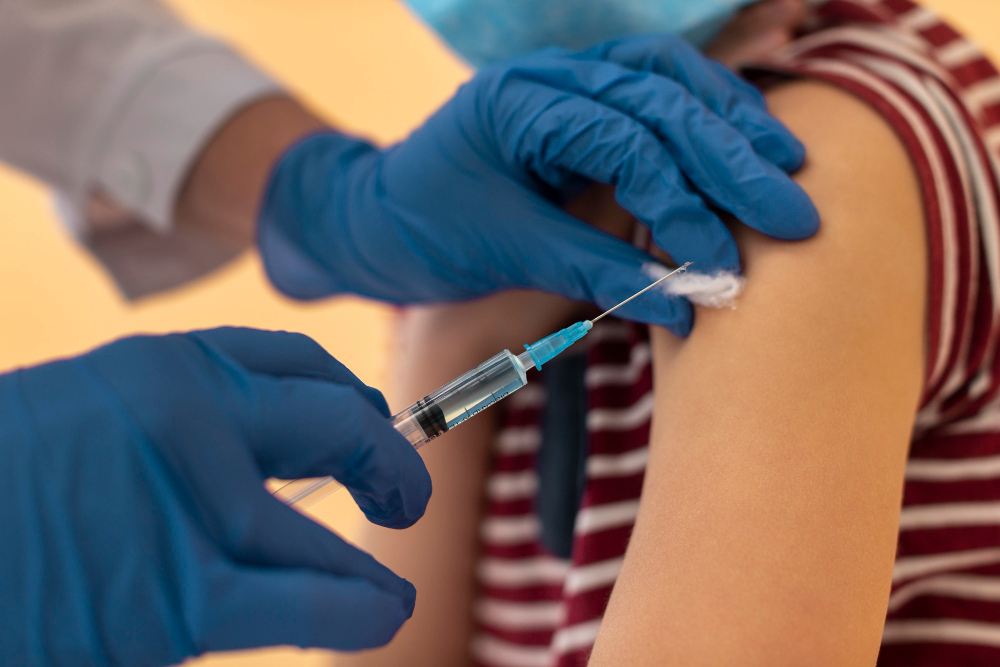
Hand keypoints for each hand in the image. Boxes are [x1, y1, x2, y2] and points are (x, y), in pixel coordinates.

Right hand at [0, 328, 431, 664]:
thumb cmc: (0, 483)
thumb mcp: (80, 417)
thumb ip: (164, 426)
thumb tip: (246, 452)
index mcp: (160, 368)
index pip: (292, 361)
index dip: (346, 393)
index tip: (368, 417)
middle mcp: (189, 422)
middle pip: (337, 424)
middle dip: (388, 458)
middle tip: (404, 491)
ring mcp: (191, 510)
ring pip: (328, 530)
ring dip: (375, 560)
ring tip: (391, 586)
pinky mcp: (181, 602)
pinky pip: (310, 602)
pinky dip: (359, 610)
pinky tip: (380, 614)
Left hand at [259, 34, 816, 335]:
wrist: (372, 216)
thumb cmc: (423, 230)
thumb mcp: (505, 250)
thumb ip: (593, 268)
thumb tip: (685, 305)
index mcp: (520, 104)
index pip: (628, 144)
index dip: (683, 206)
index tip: (723, 265)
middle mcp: (549, 77)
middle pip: (661, 99)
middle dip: (732, 157)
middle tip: (794, 210)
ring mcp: (566, 83)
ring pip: (667, 80)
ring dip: (732, 120)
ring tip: (787, 163)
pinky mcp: (581, 106)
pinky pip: (654, 95)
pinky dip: (705, 115)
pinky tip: (745, 137)